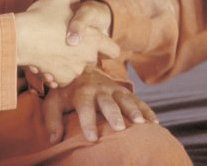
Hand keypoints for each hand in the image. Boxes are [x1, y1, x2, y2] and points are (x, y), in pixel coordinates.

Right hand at [15, 0, 119, 86]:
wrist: (21, 38)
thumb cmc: (42, 15)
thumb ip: (74, 1)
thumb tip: (75, 4)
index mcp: (94, 38)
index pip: (113, 50)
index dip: (107, 48)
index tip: (98, 46)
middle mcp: (88, 57)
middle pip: (91, 59)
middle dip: (81, 54)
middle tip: (64, 45)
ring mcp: (74, 71)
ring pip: (74, 69)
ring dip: (66, 63)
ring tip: (50, 51)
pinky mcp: (60, 80)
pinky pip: (60, 78)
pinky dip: (54, 73)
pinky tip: (43, 62)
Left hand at [42, 67, 157, 142]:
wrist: (82, 68)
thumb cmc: (67, 91)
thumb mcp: (54, 101)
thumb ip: (52, 119)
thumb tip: (54, 139)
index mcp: (82, 92)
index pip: (85, 108)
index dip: (88, 123)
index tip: (92, 138)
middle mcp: (100, 89)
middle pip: (108, 102)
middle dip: (114, 115)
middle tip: (119, 128)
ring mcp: (114, 89)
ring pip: (126, 99)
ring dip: (134, 110)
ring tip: (141, 123)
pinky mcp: (124, 91)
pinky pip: (138, 100)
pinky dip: (146, 109)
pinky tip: (154, 122)